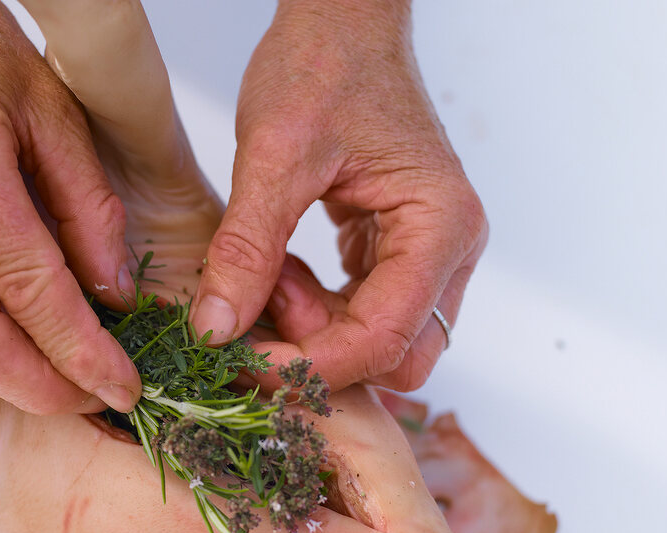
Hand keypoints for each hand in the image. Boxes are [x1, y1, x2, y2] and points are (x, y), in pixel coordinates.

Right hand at [0, 0, 140, 413]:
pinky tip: (10, 350)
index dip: (81, 351)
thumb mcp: (48, 104)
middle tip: (94, 402)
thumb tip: (113, 293)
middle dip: (42, 386)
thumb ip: (86, 201)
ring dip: (5, 375)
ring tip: (62, 384)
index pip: (31, 284)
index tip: (123, 387)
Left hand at [189, 0, 487, 391]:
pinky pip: (362, 312)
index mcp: (440, 225)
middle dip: (317, 354)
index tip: (242, 363)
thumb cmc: (323, 65)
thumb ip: (246, 248)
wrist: (341, 23)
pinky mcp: (398, 251)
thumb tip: (216, 329)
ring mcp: (429, 254)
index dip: (310, 365)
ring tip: (263, 278)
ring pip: (377, 341)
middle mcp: (450, 250)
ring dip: (312, 331)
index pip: (384, 339)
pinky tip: (276, 274)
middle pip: (393, 356)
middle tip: (252, 317)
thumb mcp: (273, 156)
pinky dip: (314, 309)